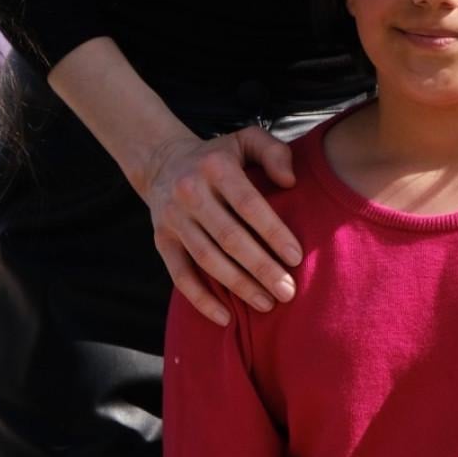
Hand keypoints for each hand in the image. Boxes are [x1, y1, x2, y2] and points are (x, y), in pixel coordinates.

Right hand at [136, 126, 301, 324]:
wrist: (162, 160)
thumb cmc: (218, 156)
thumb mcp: (246, 139)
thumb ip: (273, 152)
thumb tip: (290, 182)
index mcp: (216, 167)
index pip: (248, 204)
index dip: (273, 232)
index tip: (296, 257)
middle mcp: (191, 192)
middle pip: (230, 238)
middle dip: (261, 268)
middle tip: (288, 291)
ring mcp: (173, 219)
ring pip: (208, 260)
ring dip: (238, 286)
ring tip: (267, 303)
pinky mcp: (161, 241)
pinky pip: (180, 276)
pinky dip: (201, 299)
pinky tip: (225, 317)